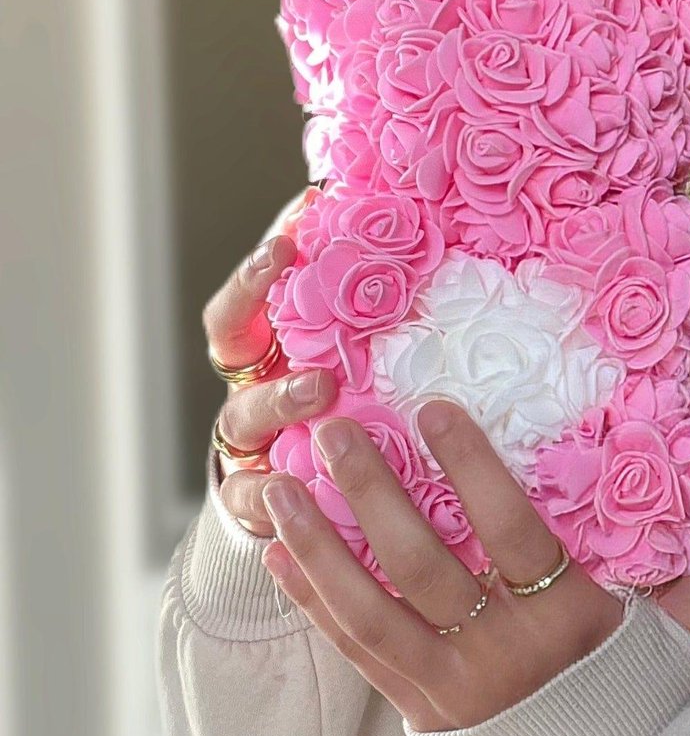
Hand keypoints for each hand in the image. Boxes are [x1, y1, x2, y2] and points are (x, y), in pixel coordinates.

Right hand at [203, 186, 331, 536]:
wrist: (315, 503)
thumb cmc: (344, 415)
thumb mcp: (352, 363)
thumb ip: (365, 314)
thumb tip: (410, 236)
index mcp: (267, 354)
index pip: (244, 304)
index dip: (257, 269)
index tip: (292, 231)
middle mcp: (250, 390)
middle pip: (233, 348)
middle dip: (259, 313)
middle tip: (310, 278)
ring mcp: (248, 444)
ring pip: (243, 419)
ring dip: (279, 398)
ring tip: (321, 387)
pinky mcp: (253, 501)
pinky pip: (248, 498)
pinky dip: (265, 496)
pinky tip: (292, 487)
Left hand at [258, 399, 689, 733]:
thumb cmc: (655, 703)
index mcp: (571, 623)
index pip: (513, 533)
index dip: (473, 468)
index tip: (435, 408)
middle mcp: (503, 657)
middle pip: (425, 566)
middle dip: (374, 494)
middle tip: (335, 430)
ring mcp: (453, 691)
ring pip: (370, 611)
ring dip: (318, 546)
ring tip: (276, 486)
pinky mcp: (422, 715)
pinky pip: (356, 654)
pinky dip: (313, 601)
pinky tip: (279, 554)